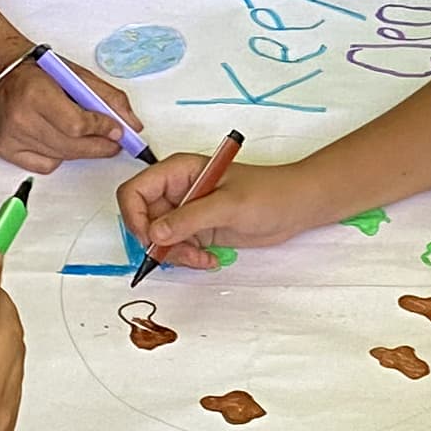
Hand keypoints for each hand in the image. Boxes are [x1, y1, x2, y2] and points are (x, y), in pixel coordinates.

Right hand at [0, 56, 135, 172]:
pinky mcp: (4, 149)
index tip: (118, 132)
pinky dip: (58, 157)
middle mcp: (20, 117)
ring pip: (61, 156)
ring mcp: (10, 136)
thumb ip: (108, 98)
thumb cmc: (38, 71)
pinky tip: (60, 141)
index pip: (77, 125)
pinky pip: (44, 165)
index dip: (102, 130)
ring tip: (88, 138)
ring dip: (81, 150)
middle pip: (71, 146)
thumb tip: (132, 125)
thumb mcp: (76, 75)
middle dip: (99, 146)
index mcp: (36, 93)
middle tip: (114, 143)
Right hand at [116, 152, 319, 270]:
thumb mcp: (228, 205)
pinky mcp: (197, 229)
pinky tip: (210, 259)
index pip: (134, 191)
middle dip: (157, 242)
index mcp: (178, 171)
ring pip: (158, 239)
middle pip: (143, 219)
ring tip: (202, 258)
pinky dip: (188, 258)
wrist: (296, 206)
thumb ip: (189, 218)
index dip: (134, 217)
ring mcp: (186, 211)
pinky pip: (177, 248)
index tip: (151, 239)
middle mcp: (177, 190)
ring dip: (175, 255)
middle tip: (182, 253)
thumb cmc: (268, 194)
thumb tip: (154, 234)